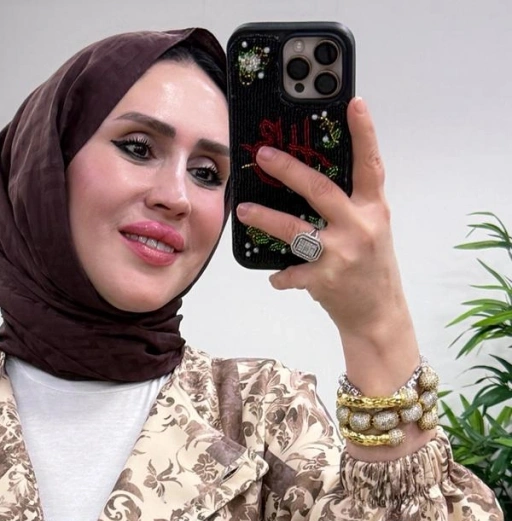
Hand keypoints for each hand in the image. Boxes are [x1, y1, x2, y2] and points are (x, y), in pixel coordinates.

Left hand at [234, 97, 408, 339]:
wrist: (378, 314)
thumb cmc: (372, 268)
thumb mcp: (371, 228)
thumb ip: (350, 205)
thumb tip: (312, 181)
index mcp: (373, 209)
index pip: (370, 164)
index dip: (364, 133)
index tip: (353, 103)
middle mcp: (359, 227)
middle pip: (320, 190)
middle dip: (289, 170)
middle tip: (263, 155)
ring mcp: (341, 254)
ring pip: (295, 230)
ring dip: (265, 219)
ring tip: (243, 210)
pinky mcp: (325, 280)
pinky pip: (291, 273)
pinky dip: (280, 275)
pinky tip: (275, 276)